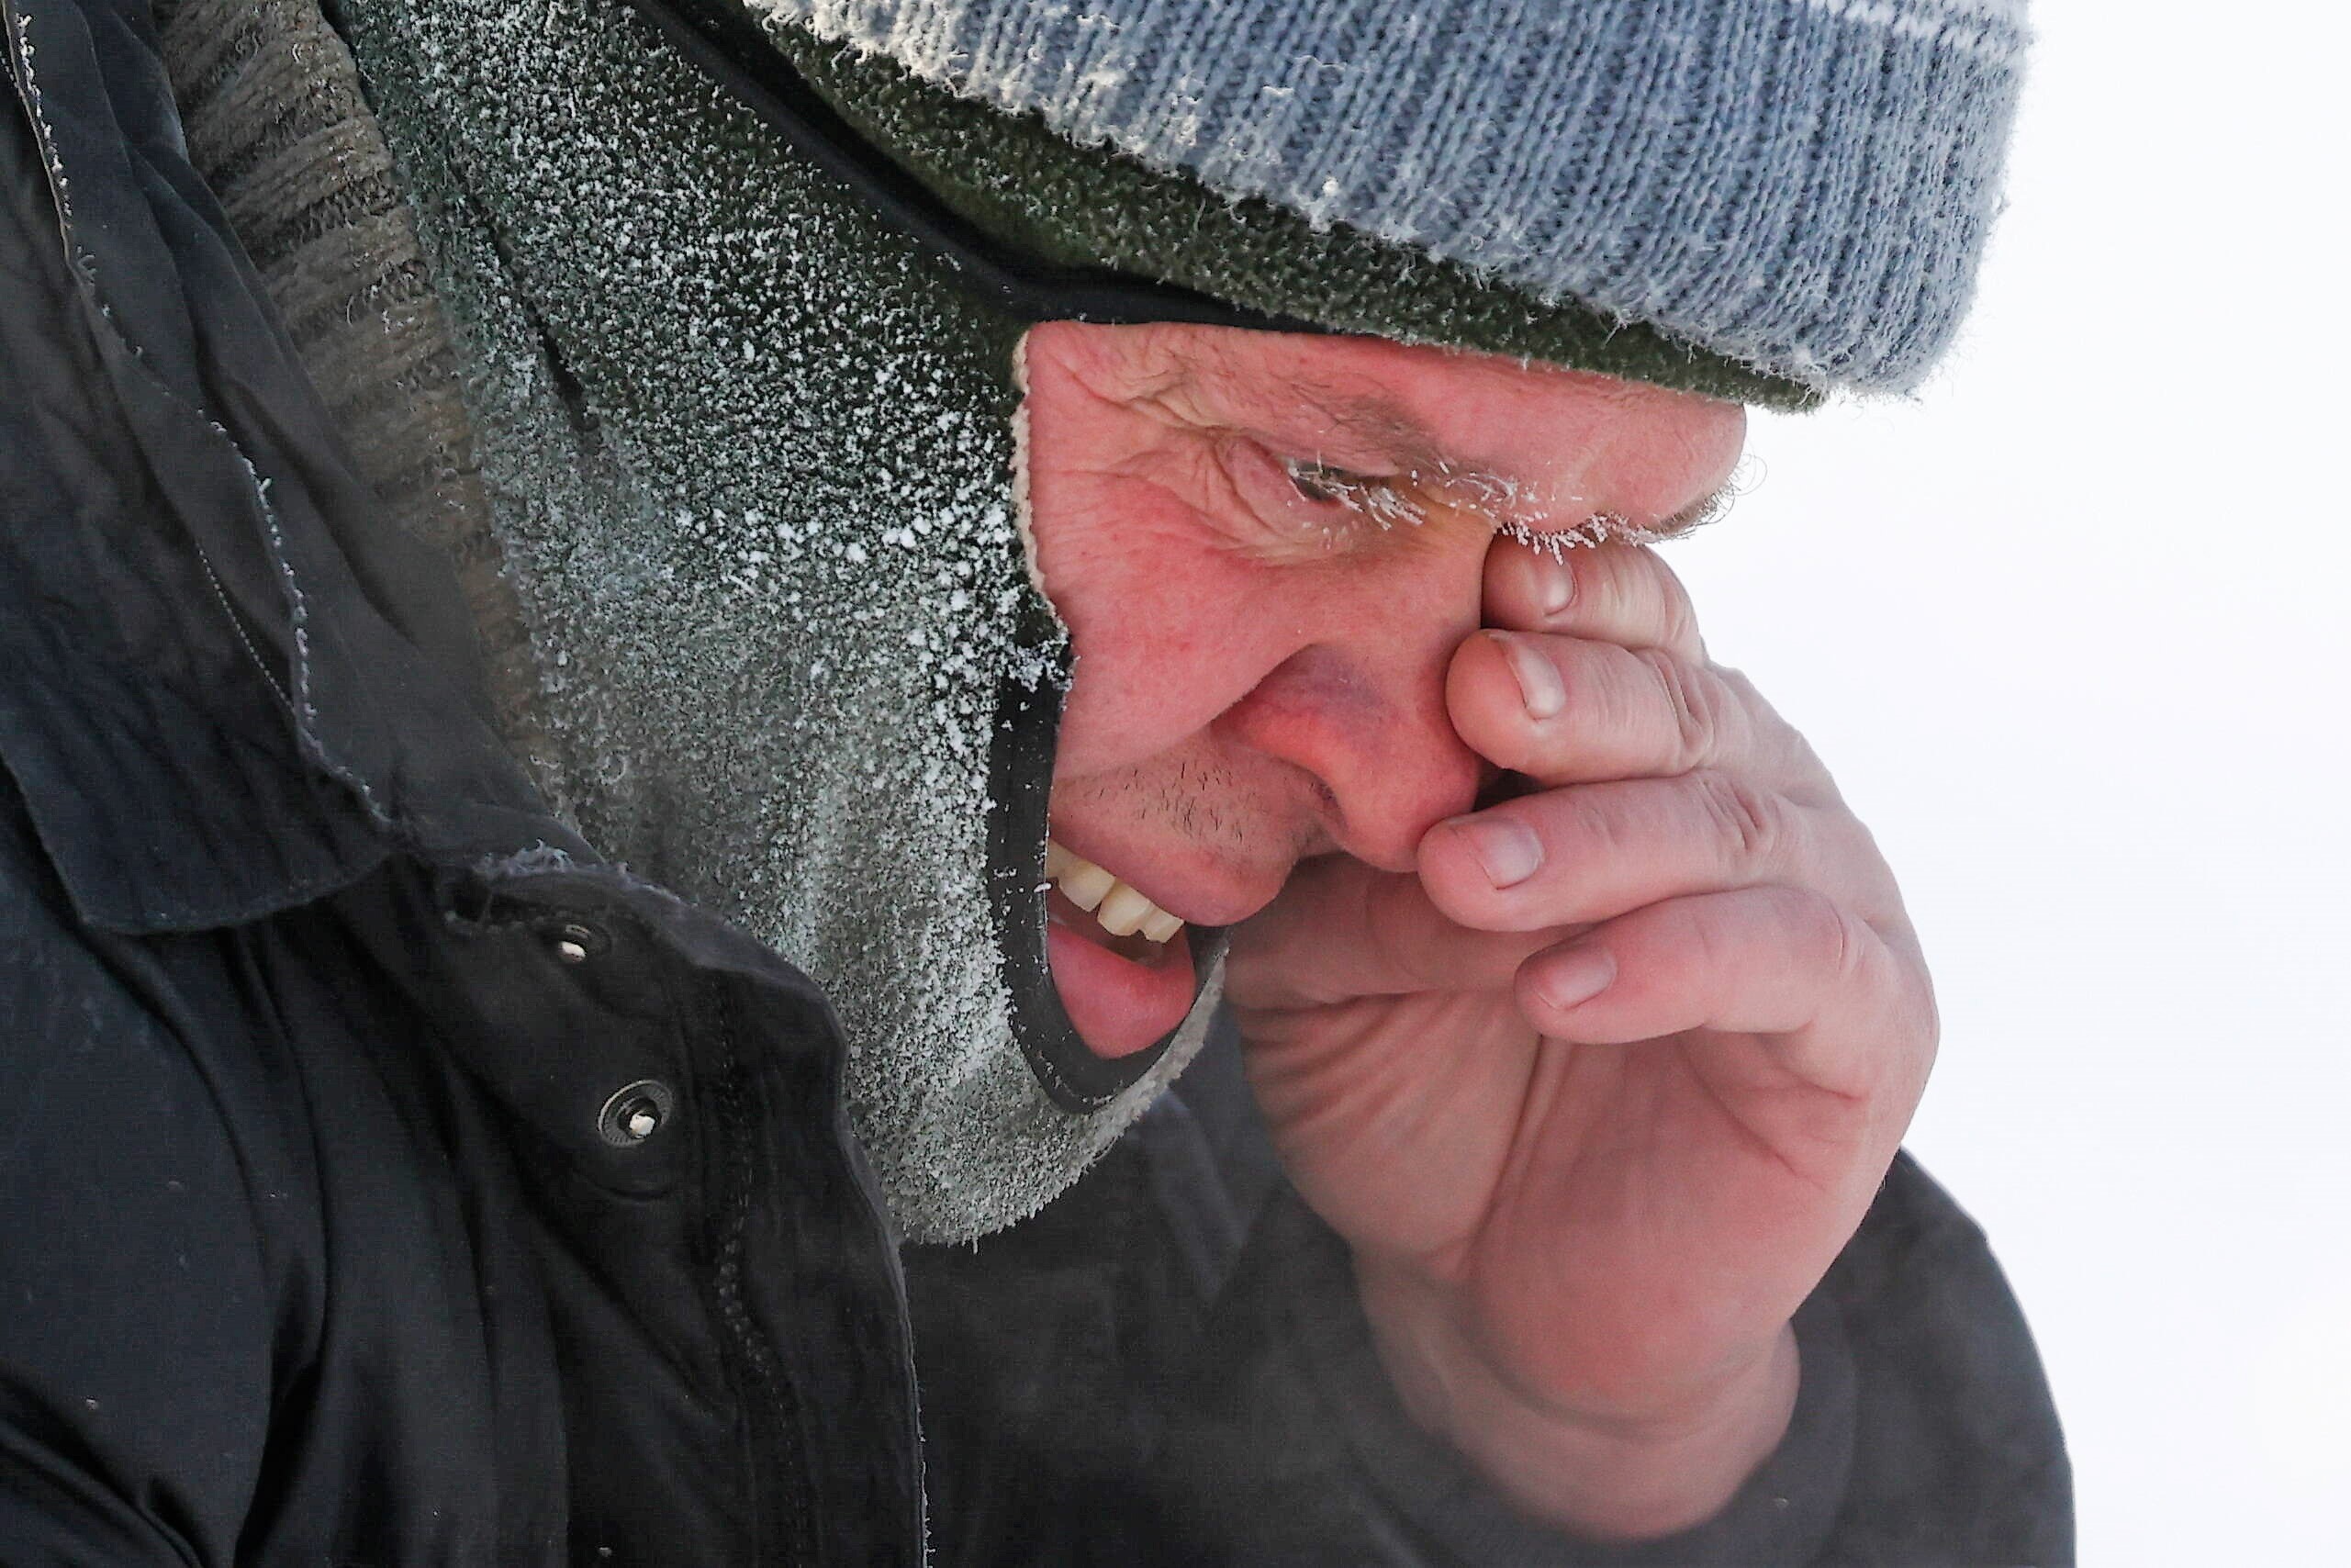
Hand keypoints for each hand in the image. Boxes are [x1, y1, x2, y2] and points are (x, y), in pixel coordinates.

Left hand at [1225, 536, 1935, 1538]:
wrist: (1494, 1291)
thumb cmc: (1415, 1084)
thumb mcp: (1328, 957)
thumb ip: (1336, 855)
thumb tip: (1330, 749)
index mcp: (1624, 741)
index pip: (1620, 618)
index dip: (1564, 586)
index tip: (1476, 579)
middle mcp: (1738, 791)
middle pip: (1678, 698)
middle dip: (1572, 693)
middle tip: (1475, 695)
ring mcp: (1819, 900)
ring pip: (1728, 823)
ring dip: (1592, 839)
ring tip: (1468, 876)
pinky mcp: (1867, 1028)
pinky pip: (1788, 962)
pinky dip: (1670, 963)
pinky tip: (1558, 992)